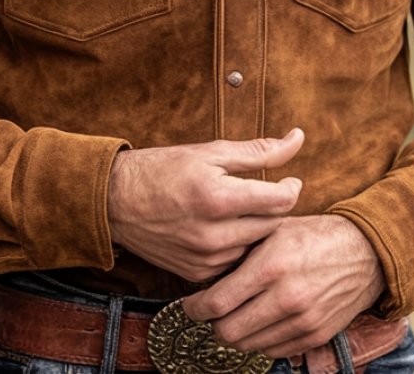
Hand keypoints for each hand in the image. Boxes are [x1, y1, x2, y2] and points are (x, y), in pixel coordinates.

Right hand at [107, 129, 303, 281]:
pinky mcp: (197, 273)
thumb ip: (258, 151)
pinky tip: (224, 228)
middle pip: (272, 226)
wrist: (116, 201)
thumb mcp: (210, 151)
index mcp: (218, 198)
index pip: (281, 201)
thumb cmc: (162, 169)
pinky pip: (234, 261)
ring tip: (242, 210)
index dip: (291, 188)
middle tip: (264, 193)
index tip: (289, 180)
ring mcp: (205, 258)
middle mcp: (213, 234)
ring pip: (255, 246)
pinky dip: (237, 245)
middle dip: (273, 208)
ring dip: (256, 229)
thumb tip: (297, 139)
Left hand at [181, 214, 384, 358]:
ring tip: (235, 313)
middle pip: (228, 332)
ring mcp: (302, 321)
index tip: (191, 303)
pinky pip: (272, 350)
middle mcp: (285, 298)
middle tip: (211, 310)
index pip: (218, 302)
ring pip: (248, 345)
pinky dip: (260, 339)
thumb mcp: (274, 229)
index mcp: (271, 266)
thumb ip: (242, 247)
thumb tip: (207, 264)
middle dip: (213, 323)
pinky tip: (261, 319)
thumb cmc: (314, 235)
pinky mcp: (314, 336)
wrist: (365, 253)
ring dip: (236, 333)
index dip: (196, 307)